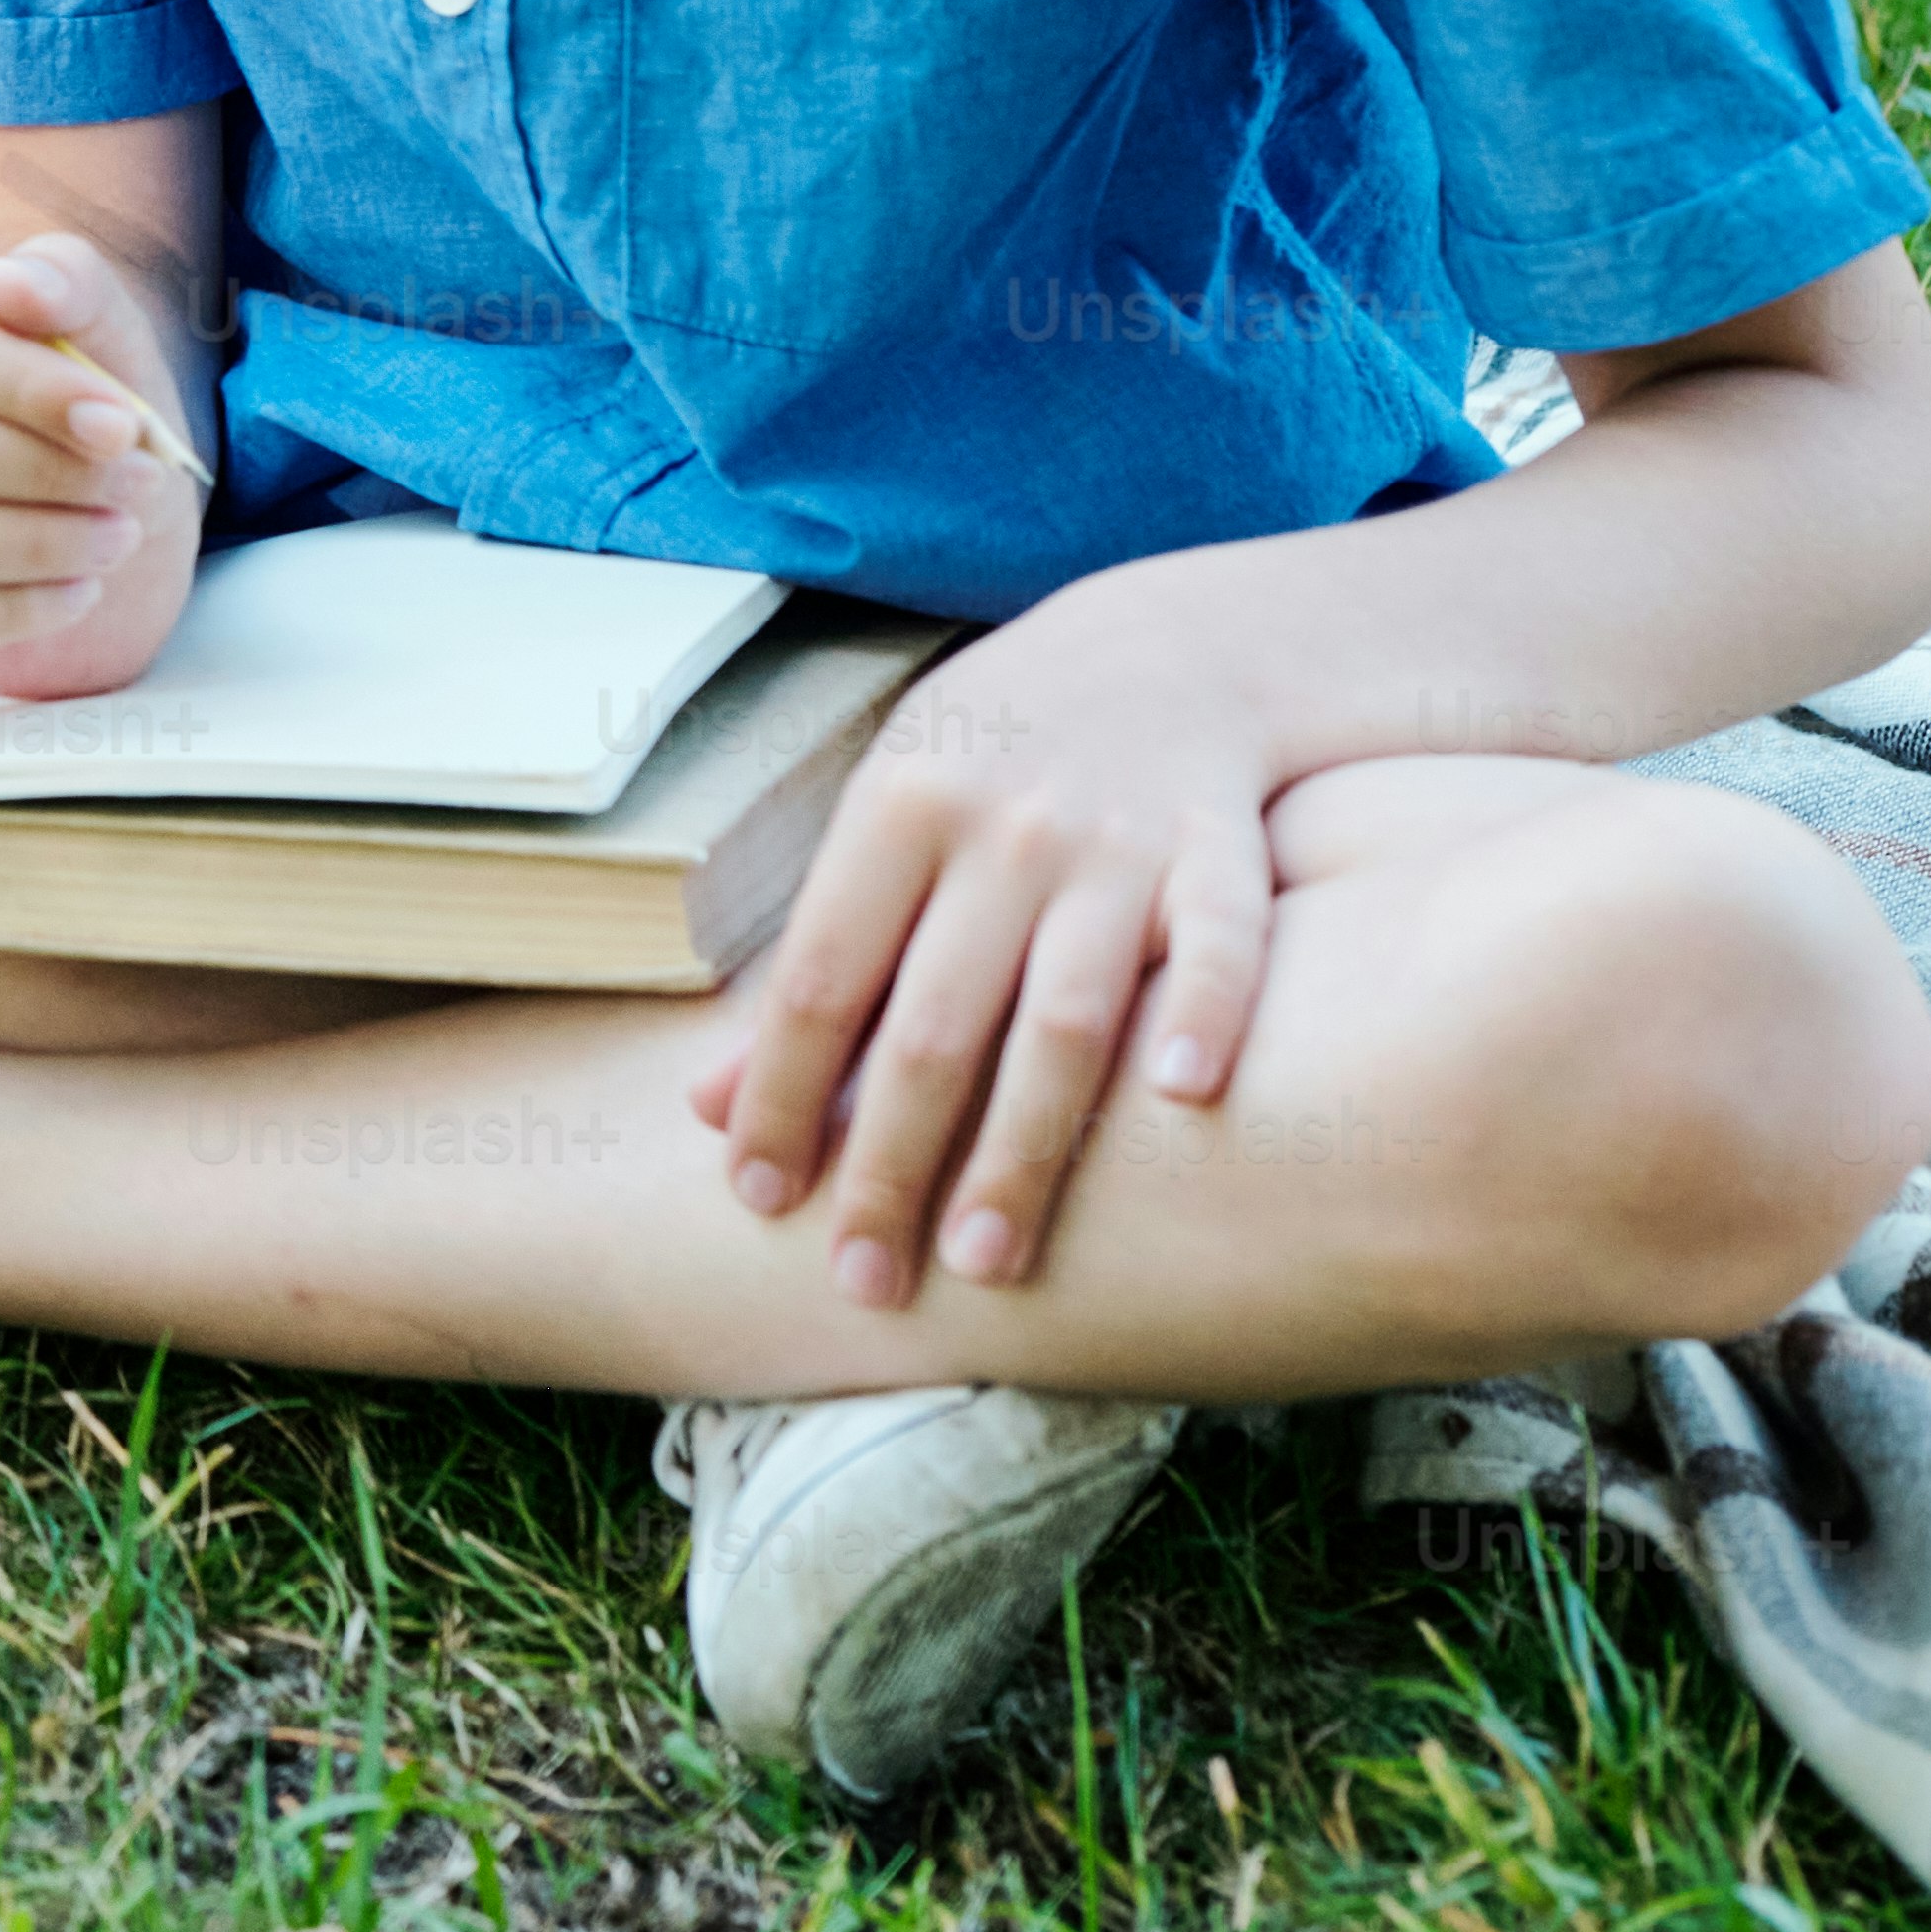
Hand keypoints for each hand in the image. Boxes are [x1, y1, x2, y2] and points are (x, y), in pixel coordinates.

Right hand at [0, 236, 204, 696]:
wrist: (106, 503)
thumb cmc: (88, 408)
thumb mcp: (103, 327)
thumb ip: (62, 282)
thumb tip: (1, 283)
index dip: (23, 386)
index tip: (120, 423)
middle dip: (44, 473)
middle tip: (137, 488)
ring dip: (37, 544)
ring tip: (117, 539)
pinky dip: (12, 610)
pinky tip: (76, 591)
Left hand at [696, 585, 1283, 1308]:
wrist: (1161, 650)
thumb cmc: (990, 762)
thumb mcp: (881, 826)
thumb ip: (811, 967)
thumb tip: (708, 1107)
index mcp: (893, 815)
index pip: (820, 984)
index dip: (785, 1097)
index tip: (758, 1203)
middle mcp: (999, 831)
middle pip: (935, 1026)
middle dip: (895, 1164)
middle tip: (866, 1281)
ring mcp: (1116, 843)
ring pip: (1066, 1015)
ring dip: (1025, 1146)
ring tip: (986, 1262)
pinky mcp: (1221, 850)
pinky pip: (1223, 940)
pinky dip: (1207, 1013)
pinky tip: (1185, 1099)